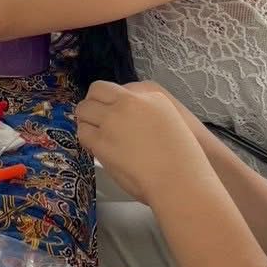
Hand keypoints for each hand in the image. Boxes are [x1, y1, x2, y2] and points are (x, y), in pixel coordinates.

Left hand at [75, 80, 211, 204]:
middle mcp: (130, 101)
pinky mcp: (103, 139)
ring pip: (84, 109)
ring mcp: (114, 118)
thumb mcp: (170, 119)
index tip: (111, 113)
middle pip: (97, 90)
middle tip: (96, 120)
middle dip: (94, 104)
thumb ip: (146, 111)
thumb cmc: (183, 157)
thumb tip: (123, 116)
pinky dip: (87, 139)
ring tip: (95, 134)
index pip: (117, 88)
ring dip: (87, 120)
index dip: (111, 101)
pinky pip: (83, 132)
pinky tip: (96, 147)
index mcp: (151, 93)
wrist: (182, 179)